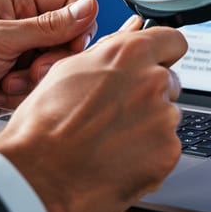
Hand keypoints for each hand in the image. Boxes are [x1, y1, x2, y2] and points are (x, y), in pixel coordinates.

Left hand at [0, 0, 97, 144]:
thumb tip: (89, 7)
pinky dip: (20, 96)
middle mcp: (22, 27)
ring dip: (31, 82)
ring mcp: (20, 56)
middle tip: (30, 70)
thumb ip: (50, 26)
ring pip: (55, 69)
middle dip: (50, 61)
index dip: (77, 27)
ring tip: (4, 83)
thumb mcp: (1, 37)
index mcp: (18, 2)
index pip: (70, 4)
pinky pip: (40, 90)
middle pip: (68, 41)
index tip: (71, 46)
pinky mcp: (16, 83)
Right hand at [0, 17, 186, 211]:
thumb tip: (130, 37)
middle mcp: (153, 81)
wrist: (37, 175)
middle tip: (116, 113)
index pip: (173, 41)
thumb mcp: (69, 70)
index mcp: (130, 54)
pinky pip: (166, 148)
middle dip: (150, 93)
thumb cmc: (44, 125)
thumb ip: (110, 52)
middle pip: (168, 82)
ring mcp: (164, 118)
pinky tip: (118, 158)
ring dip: (149, 126)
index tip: (158, 61)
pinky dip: (150, 154)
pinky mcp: (168, 153)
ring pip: (167, 117)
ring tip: (110, 140)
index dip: (164, 52)